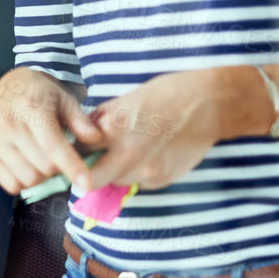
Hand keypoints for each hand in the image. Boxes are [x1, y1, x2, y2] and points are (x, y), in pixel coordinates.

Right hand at [0, 67, 102, 194]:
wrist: (7, 88)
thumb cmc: (41, 95)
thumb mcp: (65, 98)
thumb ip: (81, 120)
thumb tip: (96, 138)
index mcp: (30, 107)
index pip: (53, 146)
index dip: (72, 166)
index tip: (86, 183)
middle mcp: (7, 124)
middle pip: (44, 167)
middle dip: (60, 167)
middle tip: (61, 156)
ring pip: (29, 179)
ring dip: (43, 176)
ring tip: (43, 158)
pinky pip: (12, 185)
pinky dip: (25, 181)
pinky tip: (29, 164)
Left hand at [82, 66, 264, 193]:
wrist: (207, 105)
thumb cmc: (164, 95)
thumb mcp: (124, 100)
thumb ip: (101, 120)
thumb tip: (82, 133)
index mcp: (114, 128)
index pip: (78, 151)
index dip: (72, 151)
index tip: (71, 152)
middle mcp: (128, 154)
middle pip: (92, 178)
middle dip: (87, 171)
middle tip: (89, 162)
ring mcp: (147, 171)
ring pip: (115, 181)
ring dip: (113, 171)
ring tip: (125, 152)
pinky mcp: (162, 179)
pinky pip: (137, 183)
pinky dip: (135, 173)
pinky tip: (147, 155)